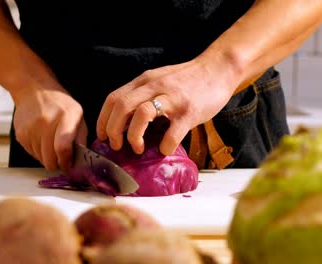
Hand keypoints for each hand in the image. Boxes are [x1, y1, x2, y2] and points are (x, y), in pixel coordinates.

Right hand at [13, 85, 87, 170]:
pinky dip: (39, 152)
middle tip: (62, 160)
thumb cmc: (60, 104)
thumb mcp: (78, 115)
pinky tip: (43, 141)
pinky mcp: (20, 134)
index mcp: (65, 116)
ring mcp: (30, 128)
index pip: (63, 147)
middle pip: (50, 157)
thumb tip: (81, 159)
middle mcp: (46, 122)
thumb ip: (80, 137)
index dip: (66, 161)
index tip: (69, 165)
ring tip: (52, 146)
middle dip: (58, 164)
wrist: (34, 90)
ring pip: (40, 159)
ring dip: (48, 158)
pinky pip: (32, 154)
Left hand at [96, 57, 236, 155]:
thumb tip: (127, 120)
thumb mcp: (160, 80)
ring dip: (133, 136)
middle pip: (122, 106)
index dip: (102, 120)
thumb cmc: (189, 79)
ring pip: (141, 115)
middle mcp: (155, 86)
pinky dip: (164, 146)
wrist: (218, 68)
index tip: (103, 136)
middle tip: (117, 145)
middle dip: (113, 130)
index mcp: (145, 80)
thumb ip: (144, 94)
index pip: (113, 98)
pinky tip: (165, 150)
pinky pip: (171, 133)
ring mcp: (172, 99)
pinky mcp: (189, 112)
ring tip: (138, 148)